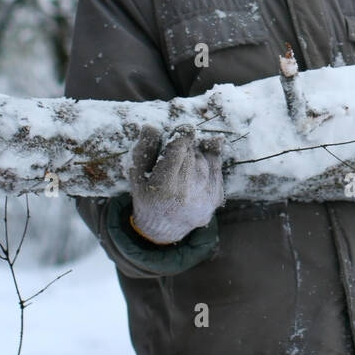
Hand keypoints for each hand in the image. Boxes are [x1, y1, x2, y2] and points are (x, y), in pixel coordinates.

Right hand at [127, 122, 223, 244]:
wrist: (165, 228)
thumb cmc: (148, 196)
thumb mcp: (137, 175)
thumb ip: (144, 149)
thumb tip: (151, 126)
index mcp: (163, 187)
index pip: (179, 149)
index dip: (183, 134)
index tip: (183, 129)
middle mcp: (187, 193)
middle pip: (192, 152)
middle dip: (186, 146)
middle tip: (178, 150)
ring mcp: (205, 196)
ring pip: (205, 158)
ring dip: (196, 153)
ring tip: (184, 164)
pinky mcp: (217, 197)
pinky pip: (216, 166)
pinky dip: (208, 160)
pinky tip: (197, 166)